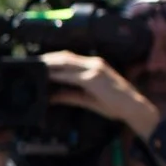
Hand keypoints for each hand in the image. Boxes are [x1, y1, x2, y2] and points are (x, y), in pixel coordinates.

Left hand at [42, 51, 161, 138]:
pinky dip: (58, 75)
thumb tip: (52, 96)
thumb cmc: (114, 104)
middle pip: (65, 57)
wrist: (134, 109)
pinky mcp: (94, 79)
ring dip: (50, 64)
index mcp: (93, 66)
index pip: (69, 58)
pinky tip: (48, 77)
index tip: (38, 63)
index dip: (52, 59)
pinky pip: (72, 75)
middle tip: (31, 63)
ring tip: (36, 67)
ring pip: (66, 63)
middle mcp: (93, 64)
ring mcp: (94, 70)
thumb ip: (69, 95)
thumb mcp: (87, 99)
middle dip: (47, 59)